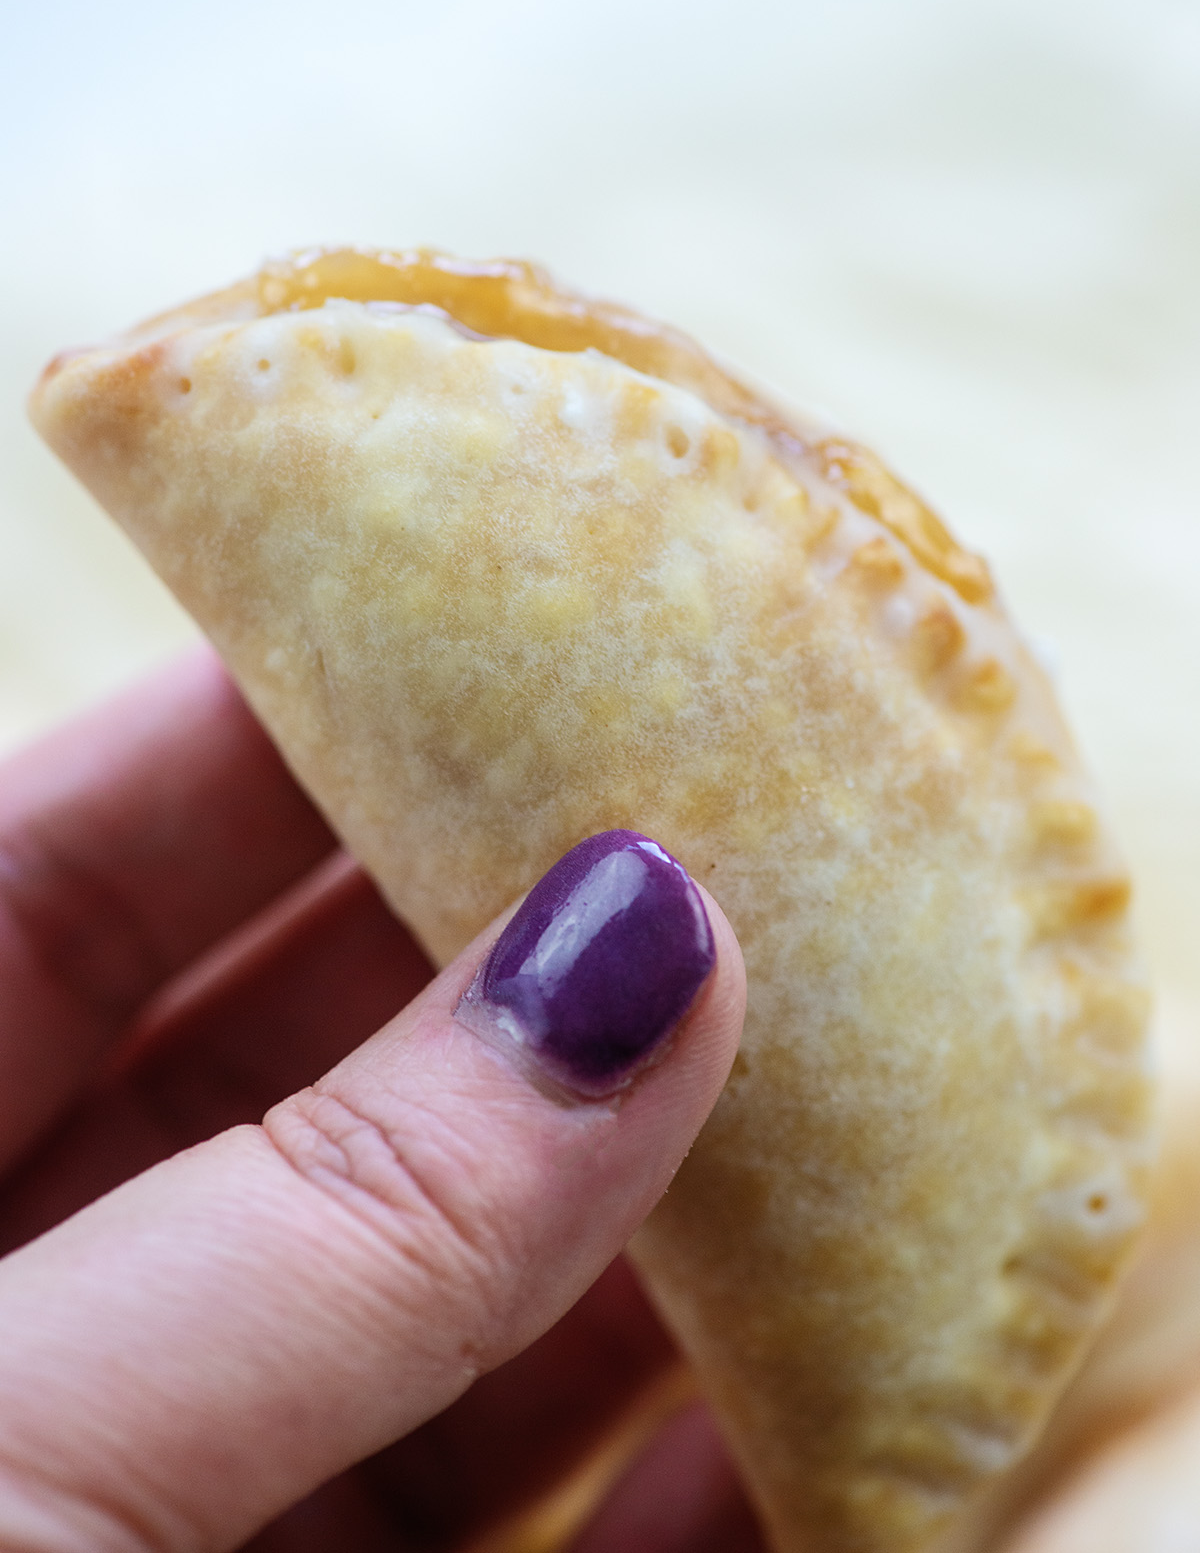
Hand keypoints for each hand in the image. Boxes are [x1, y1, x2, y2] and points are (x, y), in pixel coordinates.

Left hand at [0, 648, 751, 1552]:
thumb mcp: (16, 1447)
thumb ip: (321, 1226)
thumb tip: (637, 945)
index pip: (59, 884)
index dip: (260, 735)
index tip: (481, 625)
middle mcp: (39, 1341)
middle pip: (291, 1081)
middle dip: (503, 958)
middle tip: (717, 825)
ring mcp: (178, 1524)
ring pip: (432, 1318)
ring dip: (640, 1215)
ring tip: (827, 1063)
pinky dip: (684, 1501)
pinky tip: (810, 1393)